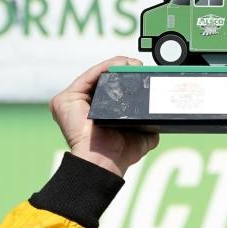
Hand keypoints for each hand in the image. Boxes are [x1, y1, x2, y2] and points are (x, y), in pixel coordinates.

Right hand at [49, 58, 157, 177]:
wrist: (104, 163)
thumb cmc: (118, 154)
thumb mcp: (141, 136)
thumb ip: (149, 125)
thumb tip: (161, 118)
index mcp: (96, 111)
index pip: (111, 87)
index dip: (126, 77)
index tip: (143, 72)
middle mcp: (82, 104)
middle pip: (103, 78)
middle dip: (122, 68)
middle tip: (140, 66)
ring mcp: (72, 101)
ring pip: (96, 75)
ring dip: (115, 65)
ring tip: (132, 63)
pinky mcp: (65, 99)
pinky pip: (88, 76)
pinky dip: (105, 67)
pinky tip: (119, 64)